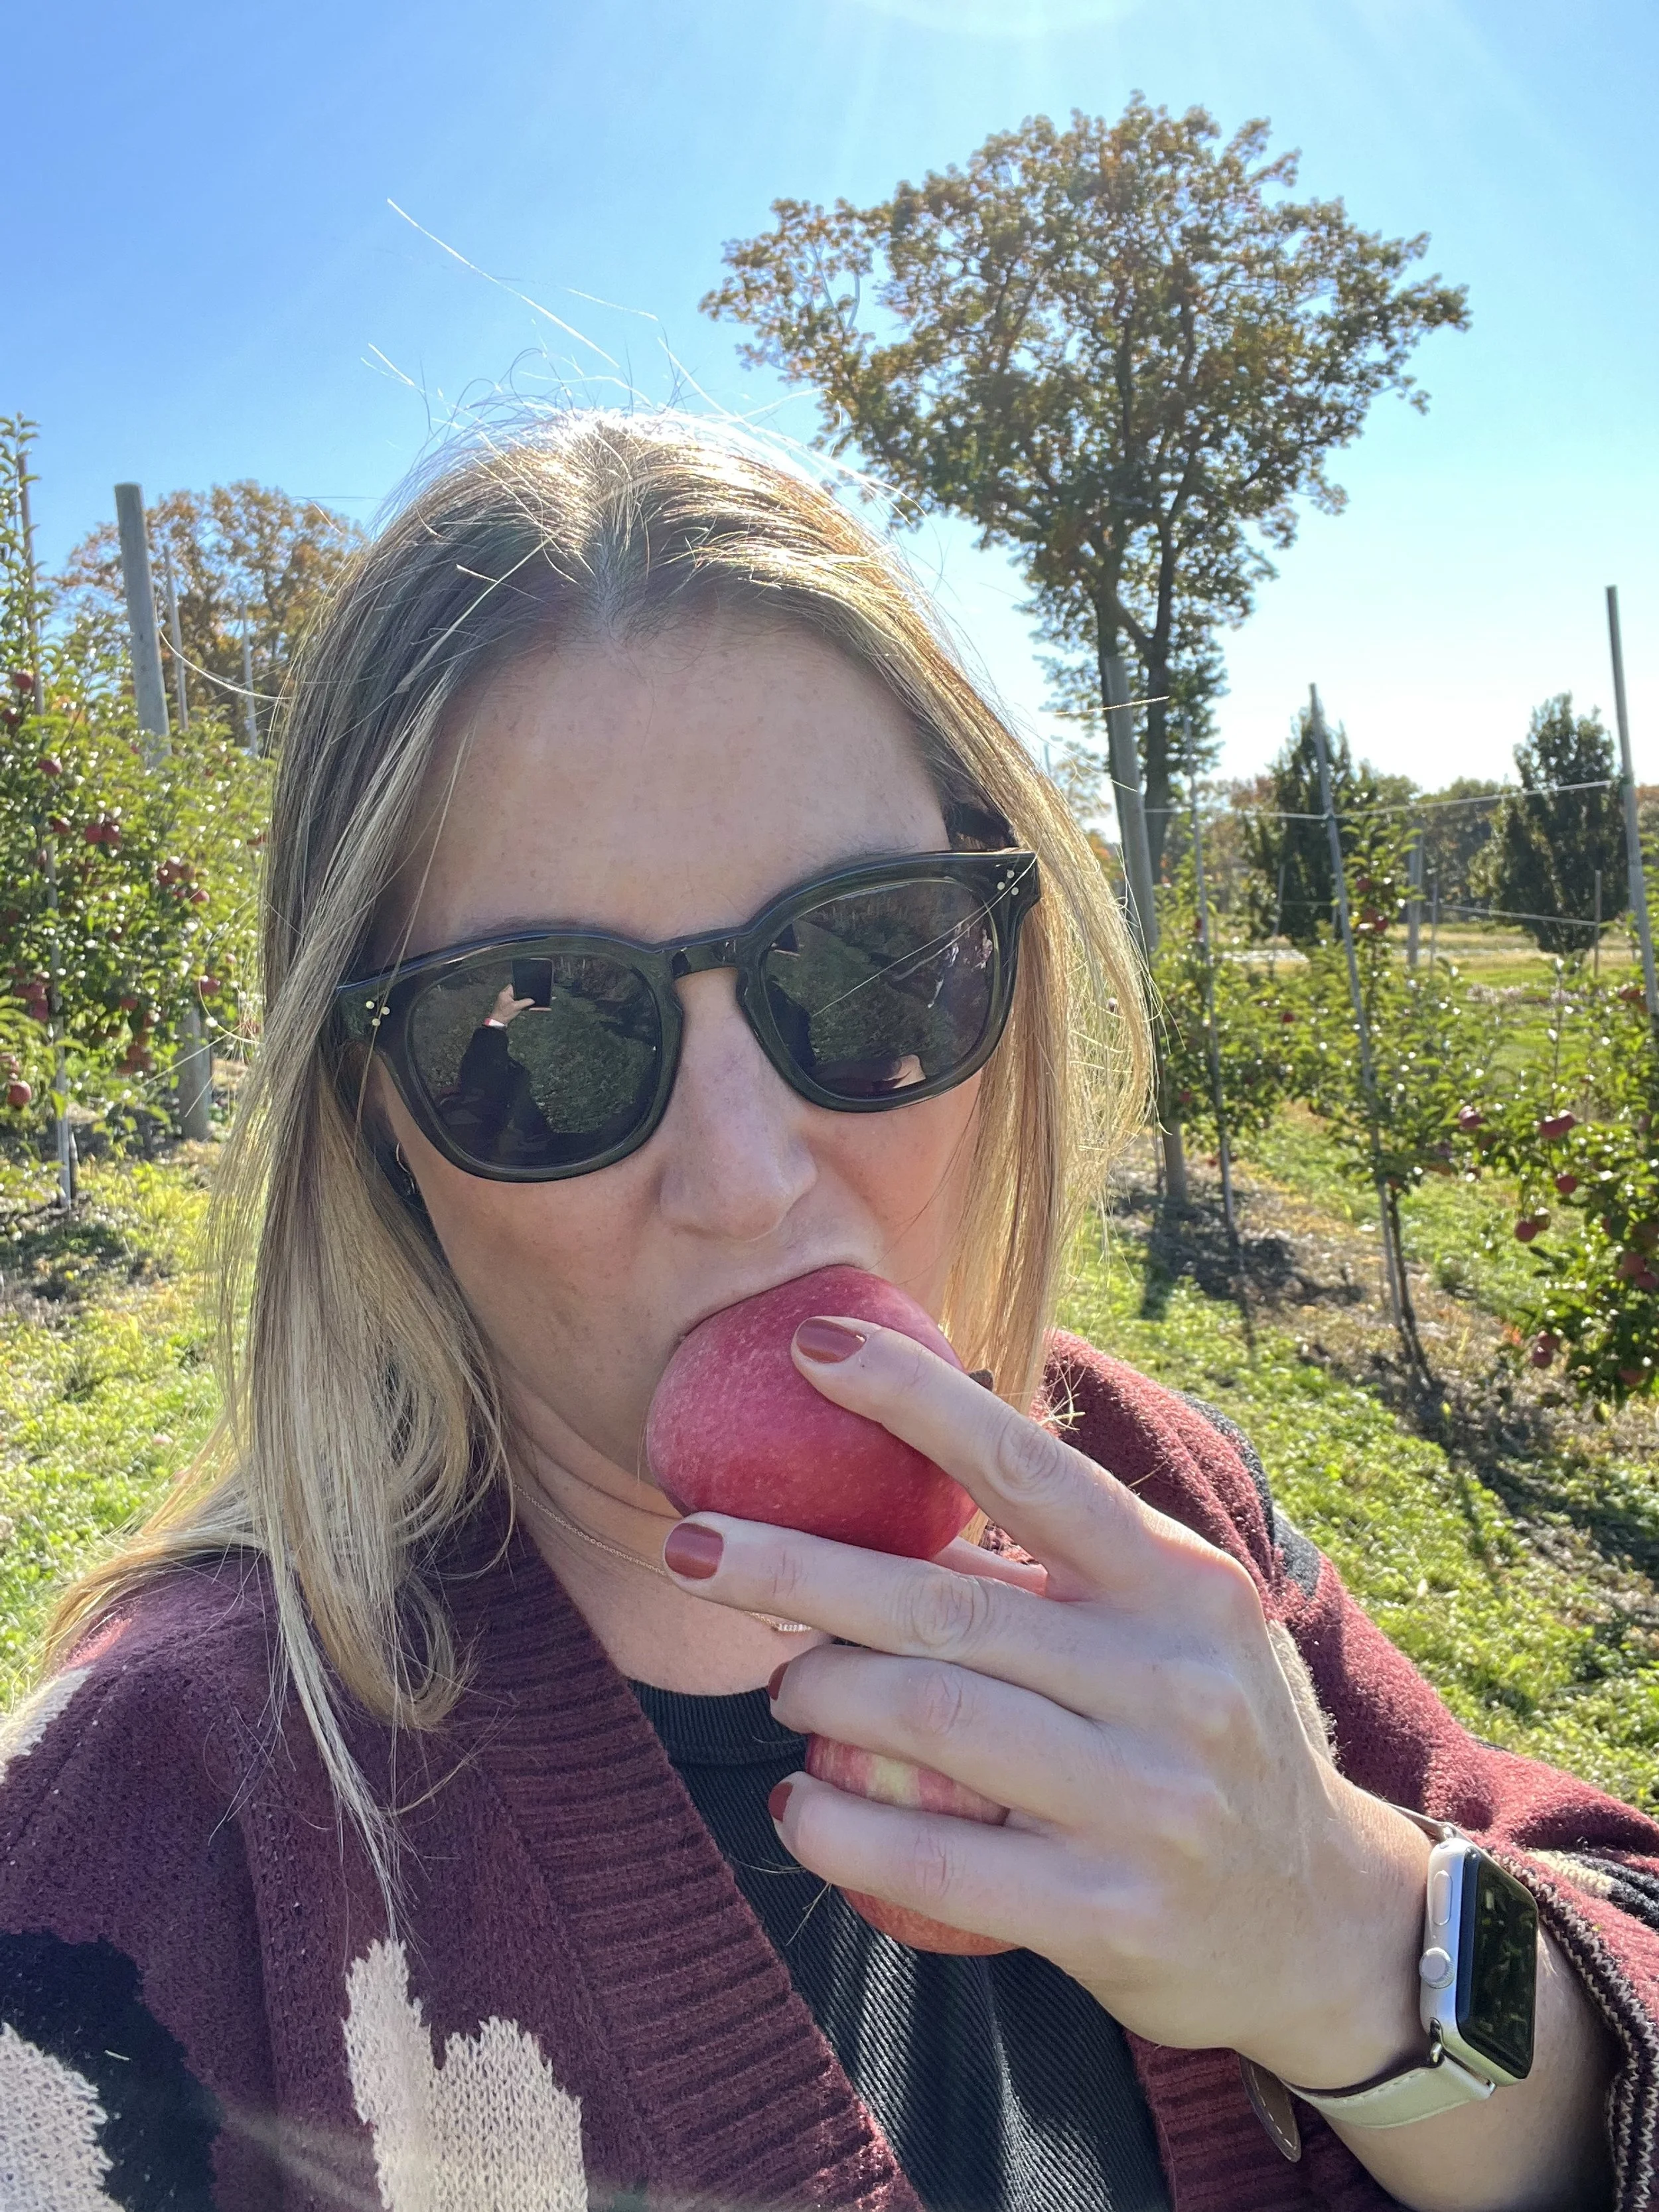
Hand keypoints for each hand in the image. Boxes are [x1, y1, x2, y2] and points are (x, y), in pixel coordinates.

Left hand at [492, 986, 534, 1023]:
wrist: (498, 1022)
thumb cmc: (504, 1014)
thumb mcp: (516, 1007)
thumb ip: (525, 1002)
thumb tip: (532, 1000)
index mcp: (504, 992)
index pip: (513, 985)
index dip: (520, 986)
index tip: (526, 988)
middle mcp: (504, 995)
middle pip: (515, 991)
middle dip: (521, 994)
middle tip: (525, 997)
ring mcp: (505, 1000)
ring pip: (515, 997)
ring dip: (519, 999)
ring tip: (522, 1003)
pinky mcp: (507, 1005)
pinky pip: (514, 1002)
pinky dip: (517, 1004)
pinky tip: (520, 1007)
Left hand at [662, 1313, 1430, 2091]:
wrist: (1325, 1926)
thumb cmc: (1209, 1737)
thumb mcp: (1170, 1626)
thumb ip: (1055, 1563)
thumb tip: (890, 1471)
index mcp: (1181, 1583)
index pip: (1029, 1468)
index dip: (914, 1400)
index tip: (811, 1347)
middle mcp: (1170, 1679)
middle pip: (941, 1601)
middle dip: (792, 1567)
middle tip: (688, 1542)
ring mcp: (1145, 1800)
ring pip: (927, 1718)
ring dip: (816, 1692)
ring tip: (780, 1684)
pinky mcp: (1109, 1914)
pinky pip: (933, 1865)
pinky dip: (838, 1826)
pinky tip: (795, 1805)